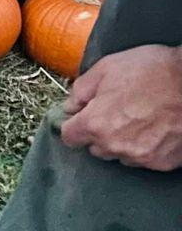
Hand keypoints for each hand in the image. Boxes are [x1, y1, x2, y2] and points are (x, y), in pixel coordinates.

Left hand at [60, 44, 181, 171]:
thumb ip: (81, 89)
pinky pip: (144, 159)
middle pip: (95, 148)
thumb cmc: (154, 70)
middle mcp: (115, 146)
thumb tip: (70, 106)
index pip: (69, 137)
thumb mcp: (108, 67)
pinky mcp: (162, 163)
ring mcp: (140, 157)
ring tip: (140, 118)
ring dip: (123, 142)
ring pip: (120, 155)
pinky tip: (157, 128)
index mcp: (96, 123)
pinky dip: (147, 147)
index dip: (75, 124)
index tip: (84, 116)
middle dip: (100, 132)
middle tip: (117, 111)